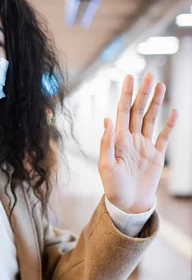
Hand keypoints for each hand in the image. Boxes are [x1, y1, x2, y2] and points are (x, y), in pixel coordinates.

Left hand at [98, 71, 178, 212]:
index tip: (129, 77)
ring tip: (160, 85)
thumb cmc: (113, 188)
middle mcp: (131, 139)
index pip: (122, 111)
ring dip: (155, 102)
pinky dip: (169, 124)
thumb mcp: (106, 166)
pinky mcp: (156, 155)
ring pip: (150, 118)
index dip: (126, 94)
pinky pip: (164, 136)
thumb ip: (106, 143)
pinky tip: (173, 111)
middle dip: (143, 93)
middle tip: (149, 74)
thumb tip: (106, 120)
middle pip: (138, 110)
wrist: (128, 205)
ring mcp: (144, 145)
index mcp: (118, 140)